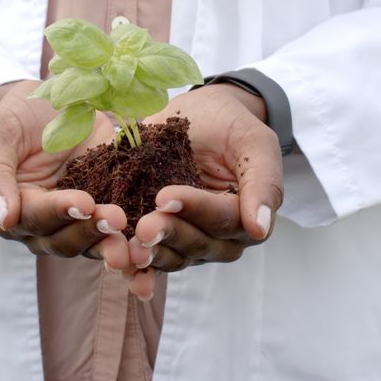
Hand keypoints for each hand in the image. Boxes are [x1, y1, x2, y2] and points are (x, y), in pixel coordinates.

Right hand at [0, 80, 130, 270]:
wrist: (51, 104)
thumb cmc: (15, 118)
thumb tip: (4, 219)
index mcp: (14, 211)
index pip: (35, 219)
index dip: (59, 212)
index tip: (83, 203)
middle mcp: (45, 226)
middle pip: (65, 240)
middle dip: (91, 231)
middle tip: (116, 218)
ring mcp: (78, 222)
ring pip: (93, 243)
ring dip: (113, 242)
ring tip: (133, 234)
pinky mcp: (107, 208)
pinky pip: (119, 233)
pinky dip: (134, 242)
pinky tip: (149, 244)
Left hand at [126, 84, 283, 298]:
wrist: (198, 116)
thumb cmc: (229, 125)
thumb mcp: (254, 143)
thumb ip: (263, 183)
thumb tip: (260, 229)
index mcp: (247, 216)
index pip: (223, 220)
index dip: (195, 210)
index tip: (165, 197)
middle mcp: (220, 237)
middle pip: (198, 243)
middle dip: (169, 234)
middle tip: (144, 226)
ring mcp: (189, 240)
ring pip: (174, 256)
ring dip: (151, 254)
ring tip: (128, 246)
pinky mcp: (161, 239)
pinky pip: (150, 257)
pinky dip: (135, 265)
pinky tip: (117, 265)